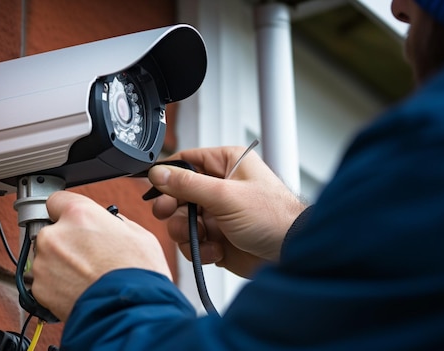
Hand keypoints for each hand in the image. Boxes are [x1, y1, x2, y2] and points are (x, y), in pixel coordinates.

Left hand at [31, 191, 171, 320]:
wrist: (130, 313)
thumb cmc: (138, 275)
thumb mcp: (138, 234)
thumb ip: (114, 222)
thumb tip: (109, 223)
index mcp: (79, 215)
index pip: (57, 200)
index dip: (67, 211)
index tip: (71, 219)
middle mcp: (55, 235)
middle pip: (52, 230)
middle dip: (66, 241)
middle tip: (88, 255)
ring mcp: (44, 263)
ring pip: (47, 256)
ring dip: (60, 264)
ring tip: (86, 276)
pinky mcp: (39, 288)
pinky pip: (44, 280)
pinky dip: (57, 285)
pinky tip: (79, 289)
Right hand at [148, 146, 305, 277]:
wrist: (291, 255)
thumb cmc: (273, 218)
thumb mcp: (225, 196)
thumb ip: (187, 184)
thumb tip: (158, 173)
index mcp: (226, 163)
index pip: (185, 161)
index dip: (167, 175)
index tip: (153, 188)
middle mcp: (220, 186)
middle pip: (178, 194)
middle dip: (174, 209)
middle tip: (169, 215)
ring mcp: (218, 213)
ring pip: (182, 220)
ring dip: (187, 232)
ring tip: (203, 238)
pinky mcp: (217, 237)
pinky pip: (193, 241)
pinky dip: (200, 249)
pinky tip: (216, 250)